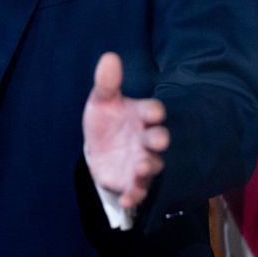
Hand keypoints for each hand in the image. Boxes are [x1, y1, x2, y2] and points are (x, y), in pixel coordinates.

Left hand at [82, 52, 168, 209]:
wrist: (98, 148)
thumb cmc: (106, 121)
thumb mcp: (102, 101)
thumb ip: (107, 83)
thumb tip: (109, 56)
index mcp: (141, 116)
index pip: (153, 110)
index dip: (153, 111)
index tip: (151, 112)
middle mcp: (146, 139)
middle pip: (159, 139)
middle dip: (159, 139)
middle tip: (157, 139)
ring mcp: (141, 161)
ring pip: (151, 166)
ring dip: (147, 167)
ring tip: (140, 167)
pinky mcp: (131, 183)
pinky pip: (137, 191)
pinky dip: (133, 196)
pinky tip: (126, 200)